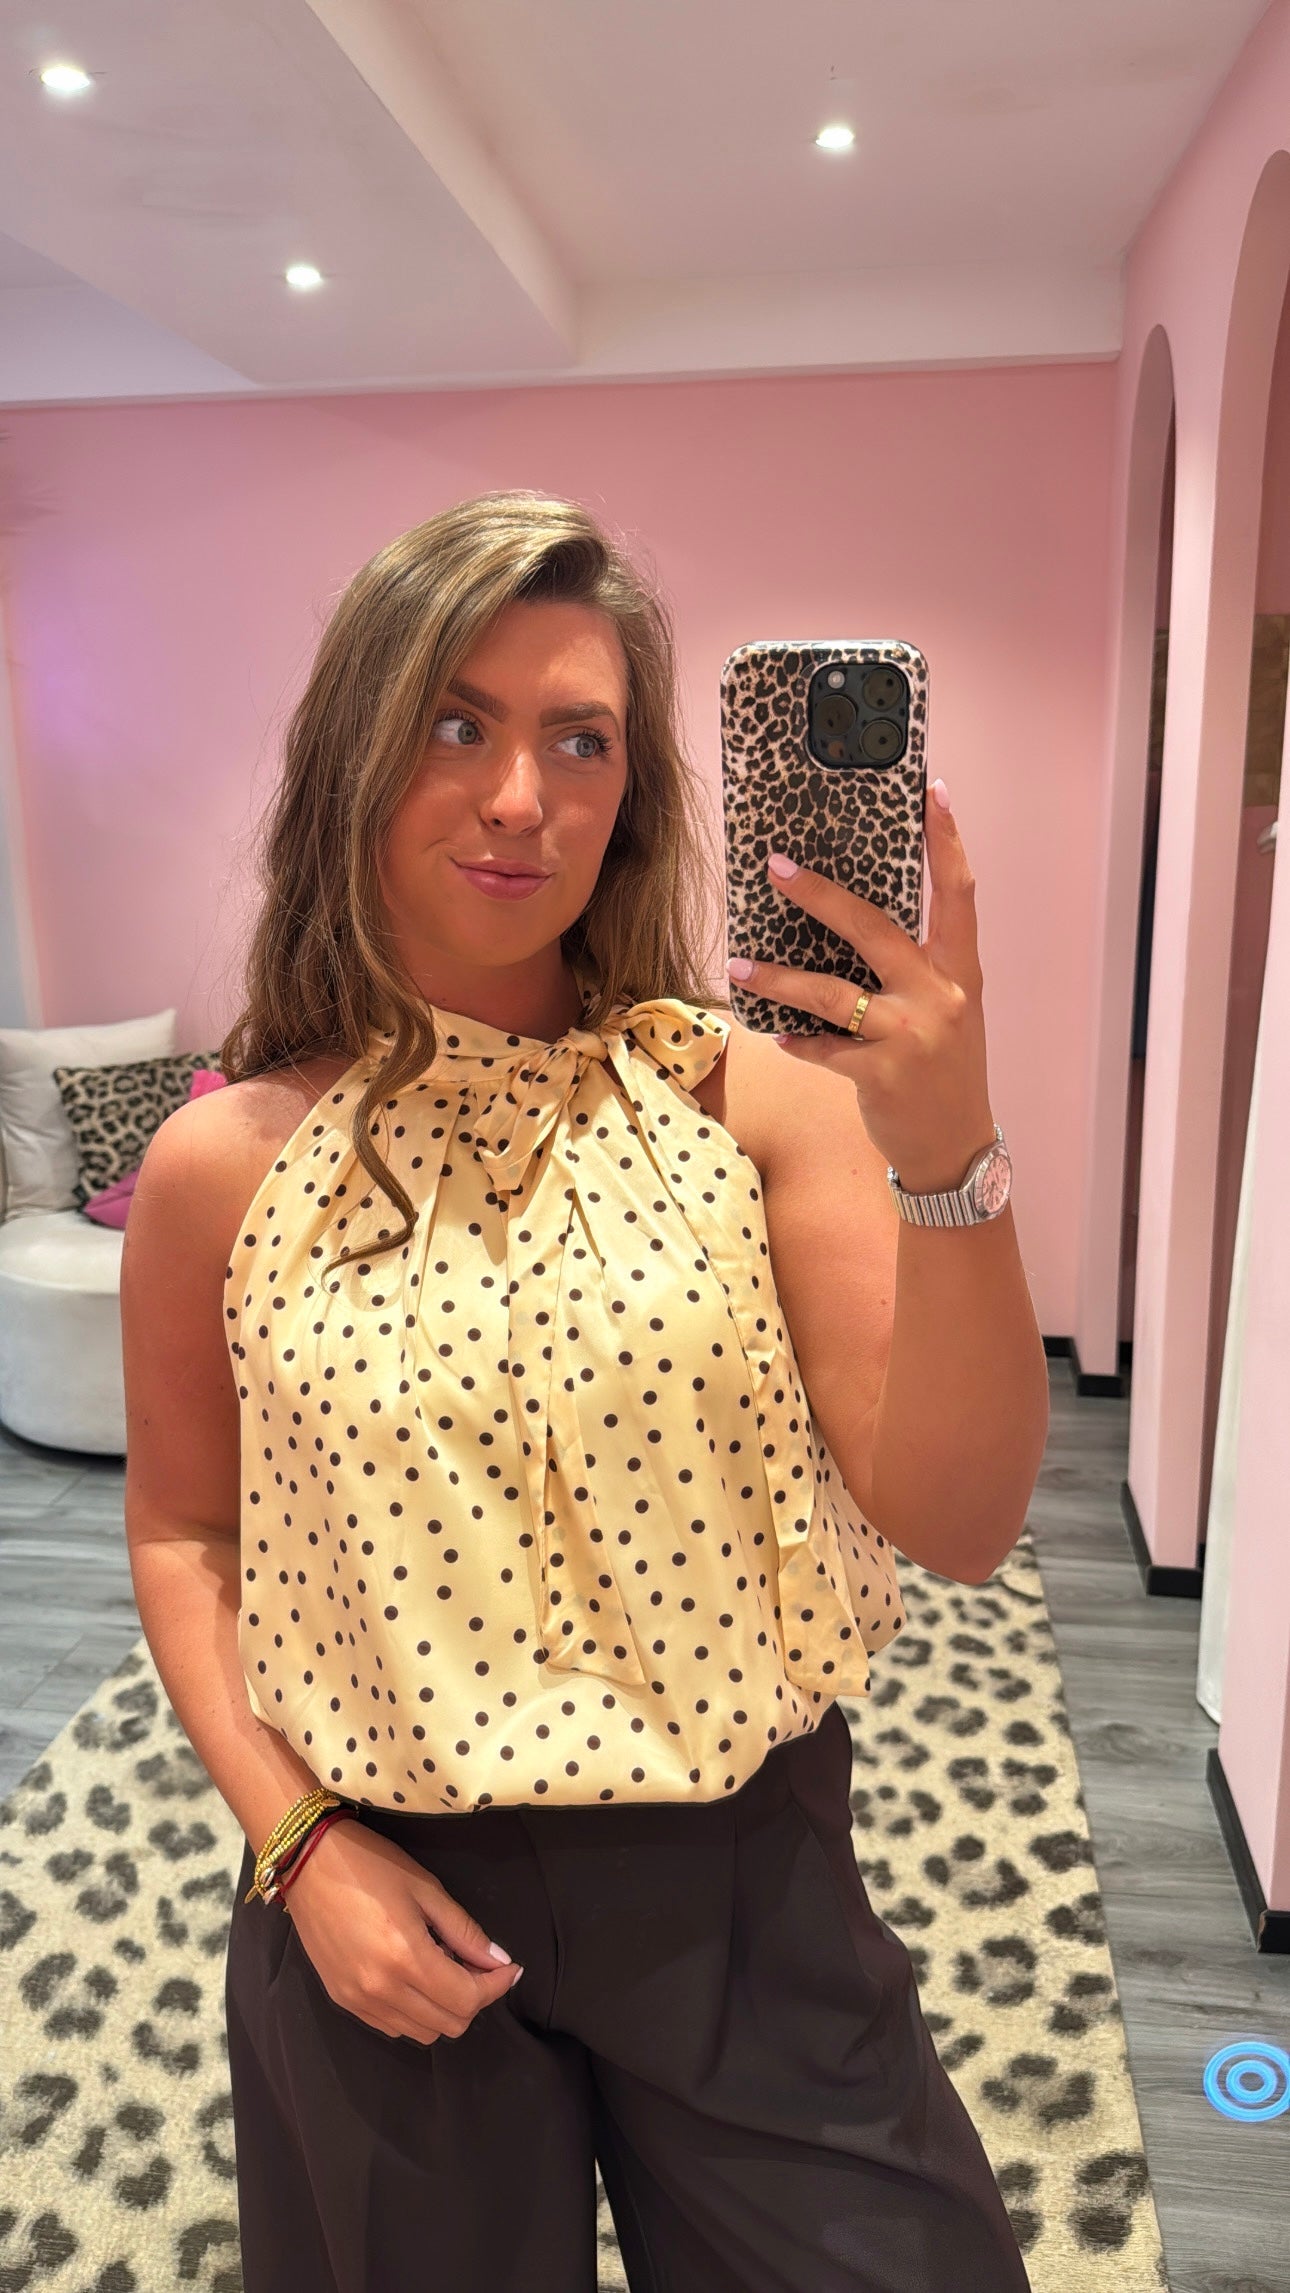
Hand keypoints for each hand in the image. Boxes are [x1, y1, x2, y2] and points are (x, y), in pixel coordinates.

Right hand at [278, 1816, 522, 2044]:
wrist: (307, 1862)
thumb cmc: (370, 1865)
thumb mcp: (425, 1888)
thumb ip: (465, 1931)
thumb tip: (498, 1960)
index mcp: (405, 1959)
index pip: (467, 1999)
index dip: (496, 1987)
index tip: (509, 1968)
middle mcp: (381, 1990)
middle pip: (449, 2025)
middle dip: (473, 1998)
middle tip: (476, 1964)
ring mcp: (358, 2000)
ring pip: (422, 2033)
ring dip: (444, 2008)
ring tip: (443, 1967)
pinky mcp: (342, 2000)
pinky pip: (392, 2026)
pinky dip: (414, 2012)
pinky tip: (414, 1977)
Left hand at [727, 779, 995, 1192]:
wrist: (957, 1149)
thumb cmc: (943, 1071)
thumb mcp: (947, 1011)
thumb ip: (913, 969)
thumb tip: (848, 921)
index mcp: (960, 971)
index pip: (958, 893)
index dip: (946, 841)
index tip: (932, 791)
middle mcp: (940, 996)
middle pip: (874, 929)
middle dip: (821, 896)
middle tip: (777, 866)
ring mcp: (911, 1035)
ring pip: (830, 993)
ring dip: (777, 979)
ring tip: (738, 965)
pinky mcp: (881, 1075)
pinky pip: (822, 1049)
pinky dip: (797, 1042)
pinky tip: (778, 1037)